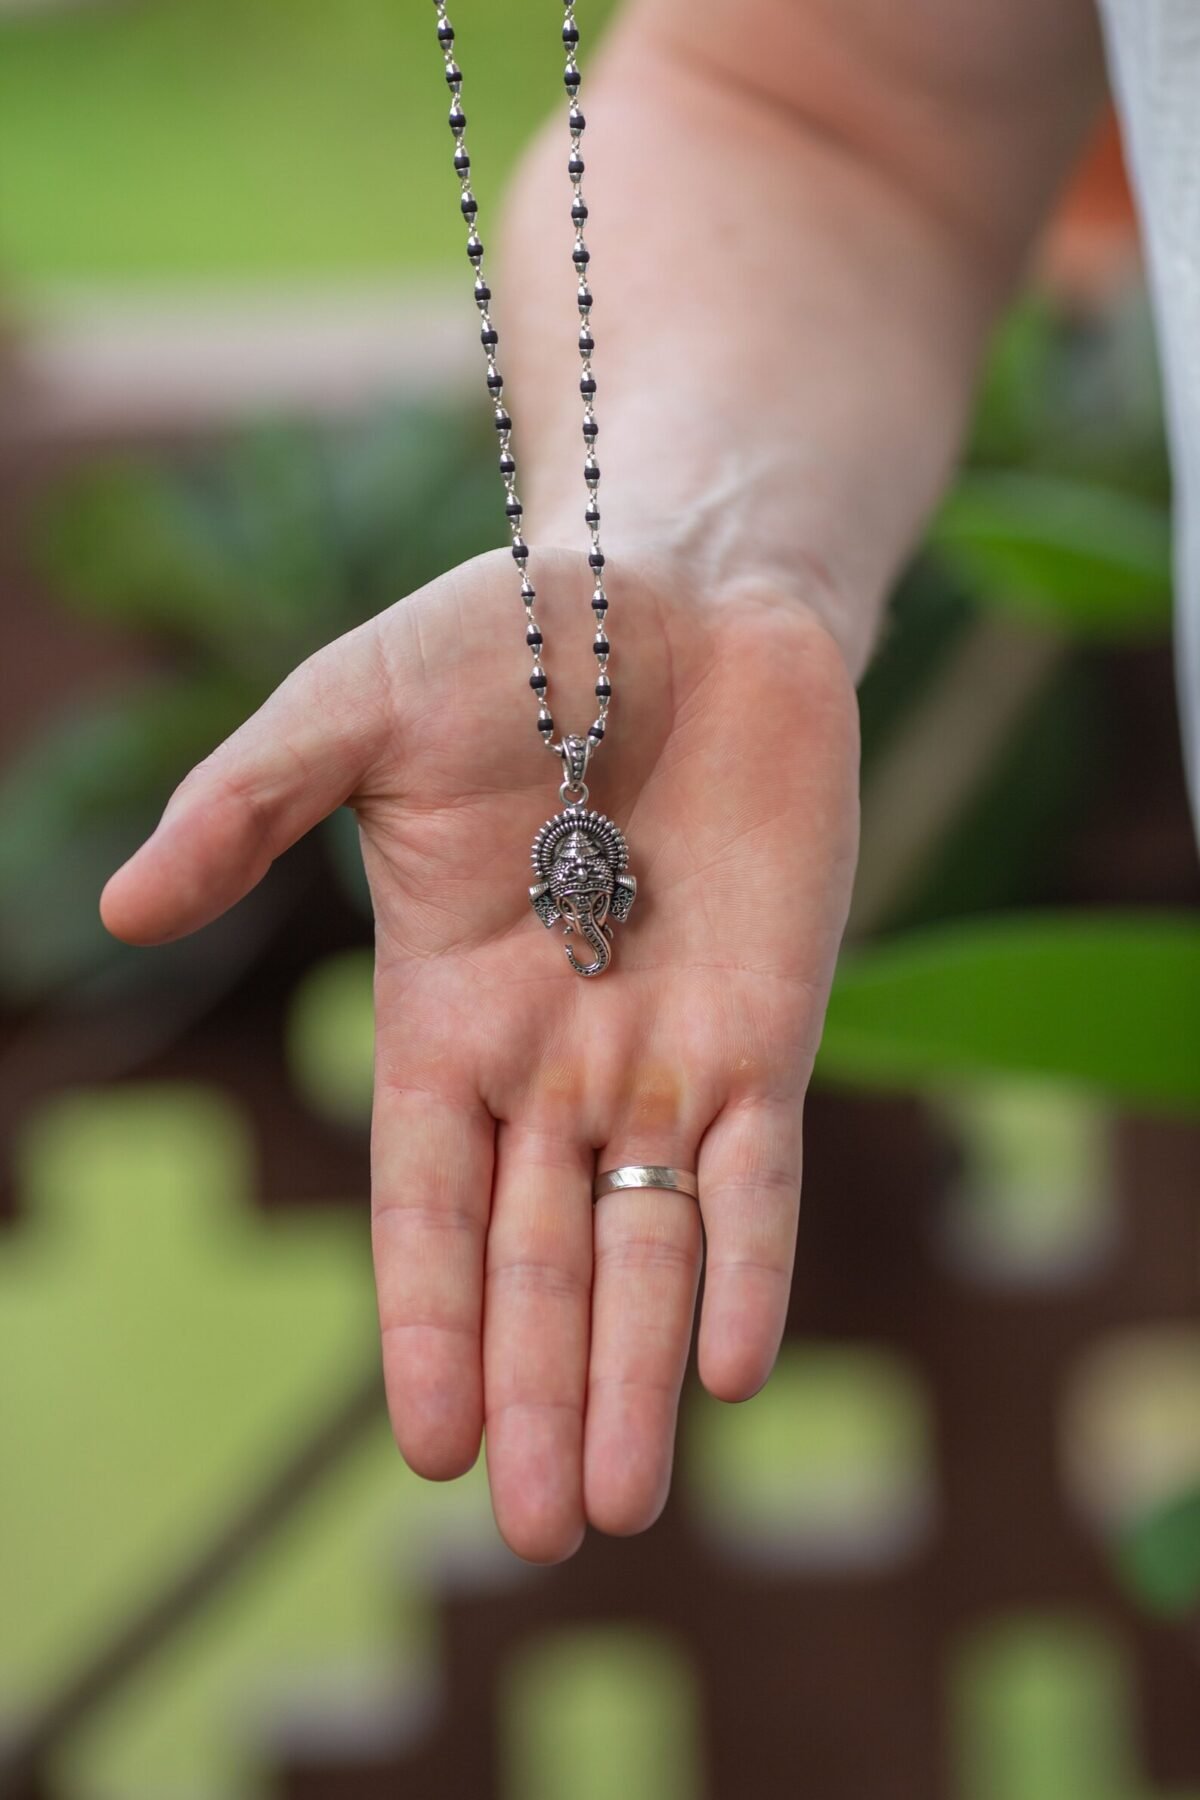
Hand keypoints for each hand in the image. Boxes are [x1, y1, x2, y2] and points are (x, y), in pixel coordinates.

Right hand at [103, 546, 859, 1561]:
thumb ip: (245, 810)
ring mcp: (666, 1050)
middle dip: (534, 1390)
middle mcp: (553, 1061)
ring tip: (618, 1505)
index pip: (424, 1202)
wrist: (677, 588)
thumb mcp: (348, 717)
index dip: (423, 1322)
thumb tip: (120, 913)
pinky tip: (733, 1369)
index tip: (421, 1448)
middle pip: (537, 1258)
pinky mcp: (773, 1018)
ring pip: (646, 1245)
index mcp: (442, 1013)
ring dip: (632, 1372)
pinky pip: (761, 1168)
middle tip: (538, 1532)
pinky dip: (747, 1262)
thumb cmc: (503, 643)